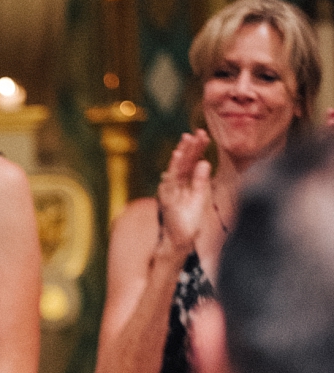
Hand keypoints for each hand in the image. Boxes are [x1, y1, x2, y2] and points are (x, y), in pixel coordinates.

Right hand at [156, 131, 211, 255]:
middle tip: (197, 132)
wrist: (179, 240)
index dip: (197, 148)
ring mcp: (170, 190)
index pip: (191, 162)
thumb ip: (201, 180)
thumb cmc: (188, 220)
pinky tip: (177, 156)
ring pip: (176, 168)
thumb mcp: (199, 198)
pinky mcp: (167, 198)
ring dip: (181, 154)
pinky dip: (173, 168)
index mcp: (184, 182)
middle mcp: (175, 183)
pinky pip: (170, 180)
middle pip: (183, 162)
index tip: (204, 135)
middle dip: (190, 147)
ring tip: (186, 140)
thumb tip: (205, 162)